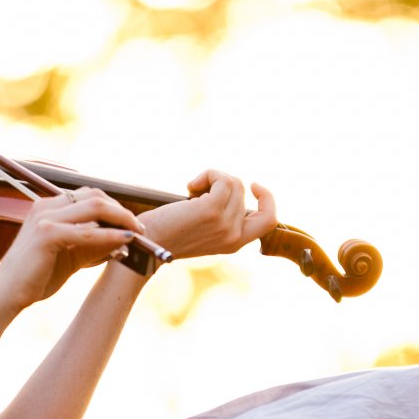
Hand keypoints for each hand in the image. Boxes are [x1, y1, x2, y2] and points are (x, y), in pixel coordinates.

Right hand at [0, 188, 144, 310]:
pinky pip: (88, 232)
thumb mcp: (71, 258)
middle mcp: (46, 206)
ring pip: (95, 207)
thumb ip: (94, 246)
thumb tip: (124, 241)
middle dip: (122, 210)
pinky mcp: (47, 234)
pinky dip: (110, 235)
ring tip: (137, 234)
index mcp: (48, 208)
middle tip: (139, 229)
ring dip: (121, 219)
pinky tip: (126, 241)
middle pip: (95, 196)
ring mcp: (45, 218)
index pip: (89, 196)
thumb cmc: (36, 278)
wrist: (6, 296)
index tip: (131, 224)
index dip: (114, 207)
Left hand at [136, 170, 278, 261]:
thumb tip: (230, 186)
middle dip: (222, 182)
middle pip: (243, 191)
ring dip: (212, 177)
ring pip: (233, 182)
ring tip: (193, 189)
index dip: (267, 199)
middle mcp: (234, 236)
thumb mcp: (205, 230)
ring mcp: (224, 223)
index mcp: (235, 243)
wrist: (148, 244)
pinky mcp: (211, 210)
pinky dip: (208, 174)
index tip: (253, 185)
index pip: (270, 220)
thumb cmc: (169, 233)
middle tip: (199, 190)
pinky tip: (190, 186)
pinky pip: (222, 178)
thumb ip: (222, 217)